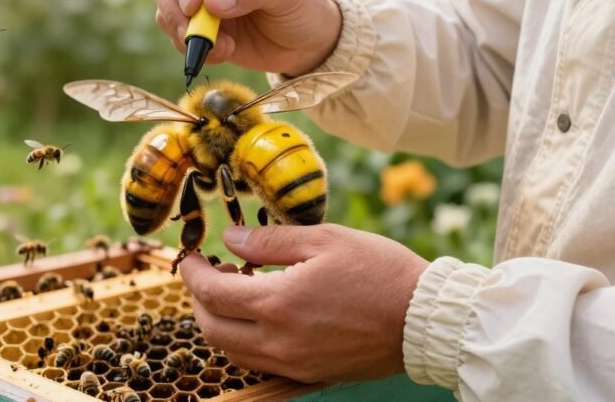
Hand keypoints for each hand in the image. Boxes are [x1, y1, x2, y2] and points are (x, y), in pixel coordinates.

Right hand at [151, 0, 342, 76]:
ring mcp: (199, 1)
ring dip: (186, 34)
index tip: (194, 3)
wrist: (308, 43)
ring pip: (166, 12)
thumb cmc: (303, 5)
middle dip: (174, 10)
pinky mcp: (200, 30)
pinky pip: (179, 39)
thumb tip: (212, 0)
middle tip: (197, 33)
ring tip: (225, 46)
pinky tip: (226, 52)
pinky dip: (197, 50)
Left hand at [178, 223, 428, 382]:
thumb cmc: (379, 271)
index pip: (211, 292)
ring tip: (235, 290)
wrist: (424, 319)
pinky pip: (258, 363)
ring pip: (231, 351)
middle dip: (199, 299)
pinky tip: (260, 316)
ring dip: (220, 321)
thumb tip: (230, 239)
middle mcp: (279, 341)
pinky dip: (245, 341)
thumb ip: (269, 240)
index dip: (192, 272)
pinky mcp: (307, 375)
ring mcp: (292, 364)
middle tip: (208, 273)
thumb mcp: (324, 239)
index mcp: (279, 302)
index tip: (190, 257)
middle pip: (212, 328)